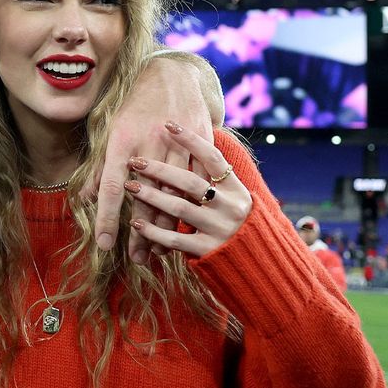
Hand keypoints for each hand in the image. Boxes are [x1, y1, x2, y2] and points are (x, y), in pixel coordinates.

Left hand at [85, 54, 214, 261]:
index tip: (105, 245)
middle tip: (135, 259)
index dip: (108, 218)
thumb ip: (100, 167)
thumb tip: (86, 199)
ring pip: (173, 195)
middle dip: (140, 233)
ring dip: (165, 227)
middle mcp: (149, 144)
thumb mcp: (111, 132)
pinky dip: (190, 207)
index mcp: (122, 141)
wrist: (172, 76)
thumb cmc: (134, 106)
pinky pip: (196, 183)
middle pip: (145, 198)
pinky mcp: (199, 144)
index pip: (112, 187)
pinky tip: (183, 229)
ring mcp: (176, 145)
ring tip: (156, 253)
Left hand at [124, 121, 251, 257]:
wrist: (258, 264)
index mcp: (235, 189)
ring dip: (151, 197)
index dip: (191, 140)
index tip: (168, 123)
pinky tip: (136, 223)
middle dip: (159, 170)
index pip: (212, 157)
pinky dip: (154, 231)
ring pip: (180, 208)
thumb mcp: (232, 198)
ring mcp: (220, 229)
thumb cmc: (235, 224)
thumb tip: (184, 150)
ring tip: (129, 187)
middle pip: (190, 182)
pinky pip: (175, 239)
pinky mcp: (209, 251)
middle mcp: (230, 206)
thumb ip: (212, 180)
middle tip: (135, 161)